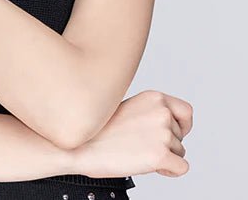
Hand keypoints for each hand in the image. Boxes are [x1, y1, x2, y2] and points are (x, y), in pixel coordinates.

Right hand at [70, 90, 191, 178]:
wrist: (81, 145)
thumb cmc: (100, 129)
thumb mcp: (130, 107)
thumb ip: (151, 112)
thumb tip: (171, 126)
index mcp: (155, 97)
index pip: (186, 112)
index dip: (182, 126)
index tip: (173, 134)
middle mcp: (162, 112)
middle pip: (181, 136)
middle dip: (166, 144)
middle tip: (140, 145)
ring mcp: (162, 133)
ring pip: (180, 152)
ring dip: (164, 157)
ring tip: (137, 152)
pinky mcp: (161, 154)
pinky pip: (181, 168)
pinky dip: (168, 171)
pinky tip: (148, 165)